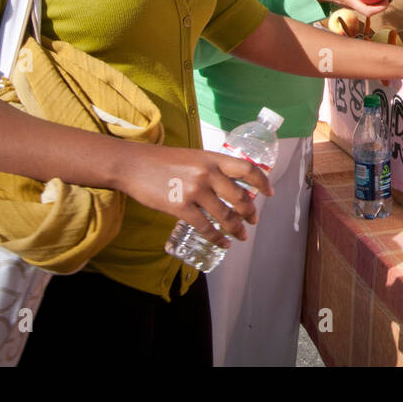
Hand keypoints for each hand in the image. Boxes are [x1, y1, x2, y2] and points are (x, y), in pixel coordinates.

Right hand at [117, 144, 272, 248]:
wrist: (133, 165)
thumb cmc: (162, 161)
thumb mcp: (194, 157)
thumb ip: (211, 168)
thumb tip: (230, 185)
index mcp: (213, 158)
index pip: (248, 169)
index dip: (262, 182)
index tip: (269, 193)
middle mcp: (207, 173)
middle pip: (240, 196)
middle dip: (250, 212)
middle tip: (253, 220)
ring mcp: (194, 191)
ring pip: (225, 215)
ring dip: (237, 229)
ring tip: (242, 236)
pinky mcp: (180, 207)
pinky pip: (205, 228)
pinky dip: (217, 239)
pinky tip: (222, 244)